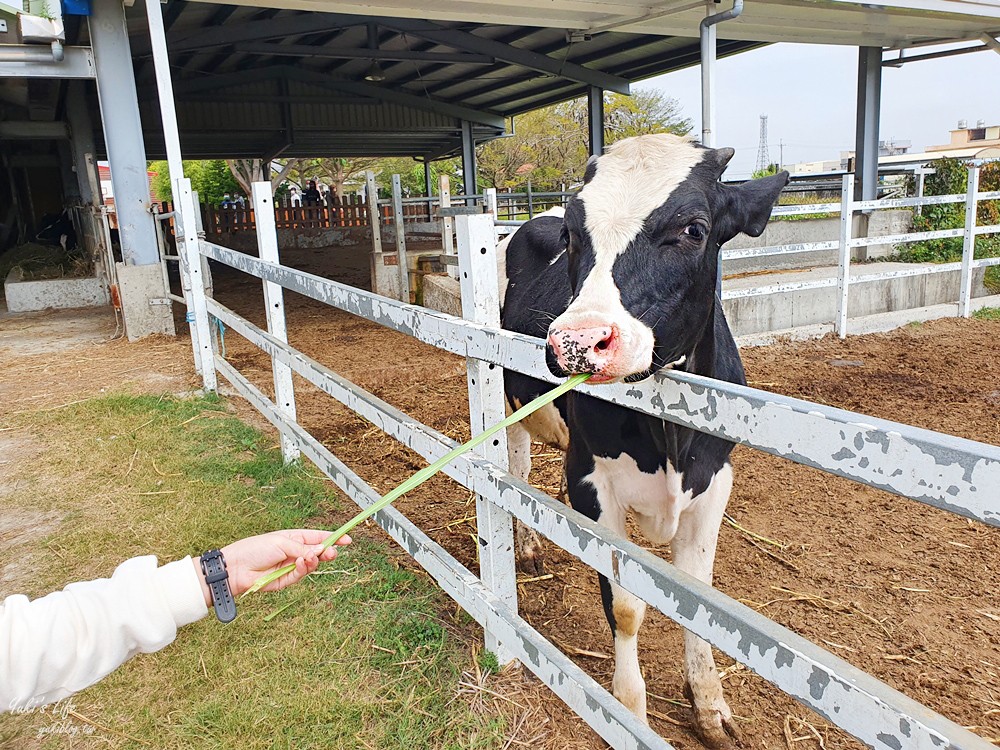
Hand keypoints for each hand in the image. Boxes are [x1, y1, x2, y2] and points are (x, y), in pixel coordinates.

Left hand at [193, 530, 350, 604]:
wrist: (237, 568)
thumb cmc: (255, 549)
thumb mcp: (281, 542)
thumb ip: (302, 548)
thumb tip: (319, 551)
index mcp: (293, 538)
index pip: (317, 537)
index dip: (332, 538)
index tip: (347, 539)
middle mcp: (295, 552)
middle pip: (318, 552)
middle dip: (327, 551)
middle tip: (333, 552)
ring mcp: (291, 566)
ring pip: (312, 564)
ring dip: (315, 560)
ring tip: (315, 557)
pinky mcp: (286, 580)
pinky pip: (301, 574)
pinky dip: (305, 568)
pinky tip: (303, 562)